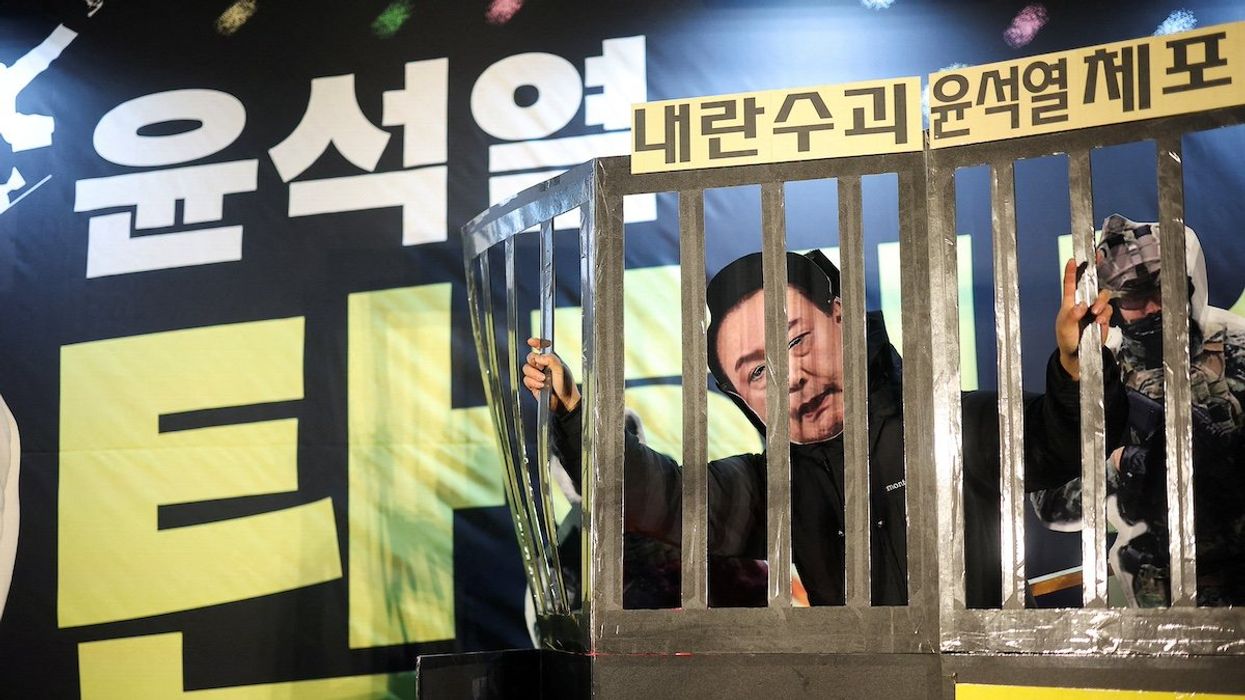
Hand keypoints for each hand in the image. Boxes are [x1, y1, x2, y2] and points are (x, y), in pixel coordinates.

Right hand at [522, 337, 579, 413]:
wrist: (564, 402)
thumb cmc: (566, 386)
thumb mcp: (561, 369)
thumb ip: (551, 359)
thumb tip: (538, 356)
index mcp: (551, 359)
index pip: (542, 348)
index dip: (536, 343)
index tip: (531, 341)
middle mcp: (543, 366)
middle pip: (530, 357)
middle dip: (533, 362)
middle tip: (540, 367)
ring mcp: (537, 375)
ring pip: (526, 368)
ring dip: (534, 374)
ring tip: (543, 380)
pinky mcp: (533, 384)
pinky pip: (526, 379)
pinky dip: (533, 382)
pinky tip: (541, 386)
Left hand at [1055, 258, 1111, 379]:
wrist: (1078, 353)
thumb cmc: (1067, 338)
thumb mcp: (1065, 327)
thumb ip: (1072, 316)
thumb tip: (1081, 305)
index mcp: (1069, 302)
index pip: (1070, 283)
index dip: (1072, 271)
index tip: (1073, 260)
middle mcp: (1083, 302)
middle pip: (1092, 283)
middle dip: (1096, 269)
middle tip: (1099, 260)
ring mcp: (1094, 309)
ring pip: (1103, 295)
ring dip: (1101, 302)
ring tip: (1095, 313)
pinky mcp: (1103, 317)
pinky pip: (1108, 310)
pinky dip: (1105, 314)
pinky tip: (1099, 322)